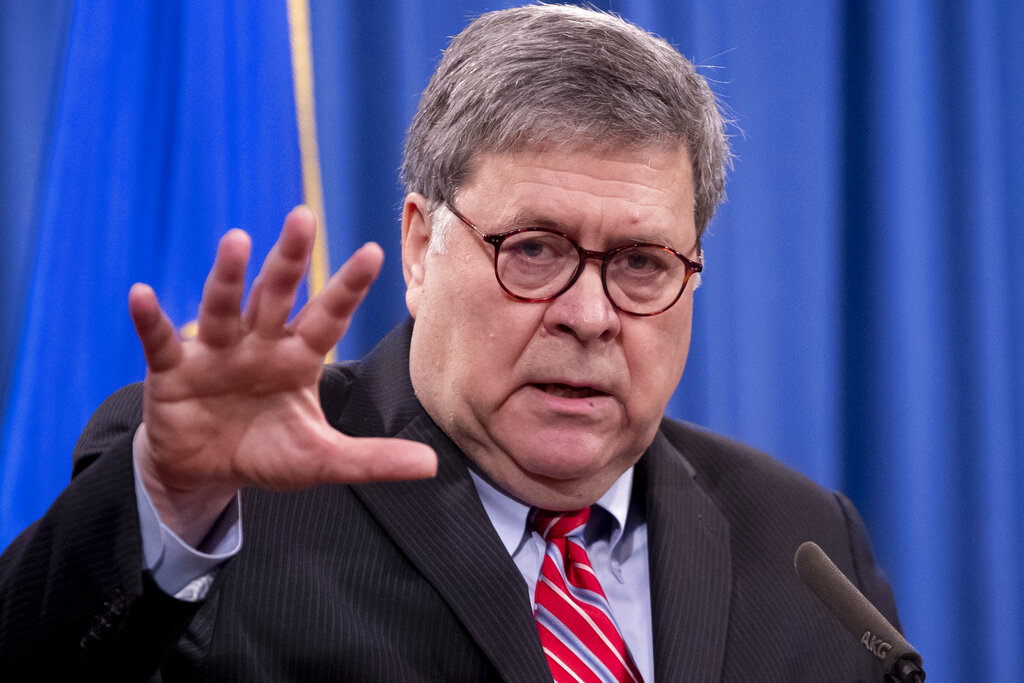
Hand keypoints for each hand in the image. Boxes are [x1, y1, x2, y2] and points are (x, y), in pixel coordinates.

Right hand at [128, 206, 436, 544]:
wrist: (205, 471)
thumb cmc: (266, 452)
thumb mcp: (322, 460)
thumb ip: (372, 460)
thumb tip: (431, 466)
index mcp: (298, 358)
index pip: (328, 317)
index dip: (348, 287)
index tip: (375, 252)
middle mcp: (259, 343)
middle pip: (276, 295)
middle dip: (290, 259)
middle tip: (303, 216)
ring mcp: (215, 352)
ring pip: (224, 307)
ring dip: (227, 276)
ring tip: (236, 240)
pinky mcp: (173, 370)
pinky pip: (162, 340)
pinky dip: (151, 319)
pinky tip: (142, 295)